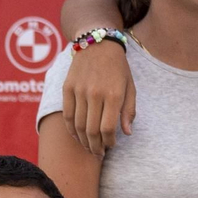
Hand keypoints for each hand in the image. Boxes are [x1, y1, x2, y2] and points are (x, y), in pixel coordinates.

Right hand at [62, 41, 135, 155]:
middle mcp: (95, 94)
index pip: (108, 128)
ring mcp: (79, 91)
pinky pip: (67, 114)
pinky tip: (77, 136)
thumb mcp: (130, 88)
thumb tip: (126, 133)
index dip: (109, 142)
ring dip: (83, 141)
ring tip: (89, 148)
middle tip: (99, 154)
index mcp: (113, 95)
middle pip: (92, 130)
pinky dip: (71, 129)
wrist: (98, 43)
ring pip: (78, 125)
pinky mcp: (67, 88)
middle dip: (96, 146)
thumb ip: (129, 111)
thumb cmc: (118, 68)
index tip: (111, 146)